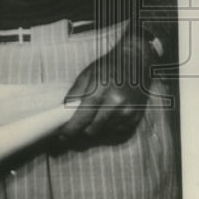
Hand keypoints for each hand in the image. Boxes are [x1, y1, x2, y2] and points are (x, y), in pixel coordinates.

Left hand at [59, 31, 153, 145]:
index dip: (70, 131)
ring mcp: (127, 112)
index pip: (81, 119)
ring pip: (104, 132)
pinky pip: (117, 131)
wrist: (135, 62)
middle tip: (74, 129)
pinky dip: (109, 127)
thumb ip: (75, 93)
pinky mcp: (136, 117)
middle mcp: (114, 104)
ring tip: (92, 117)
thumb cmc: (107, 67)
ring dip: (95, 129)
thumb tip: (63, 111)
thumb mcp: (86, 75)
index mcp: (99, 92)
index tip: (62, 137)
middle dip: (81, 132)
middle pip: (92, 130)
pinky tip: (107, 115)